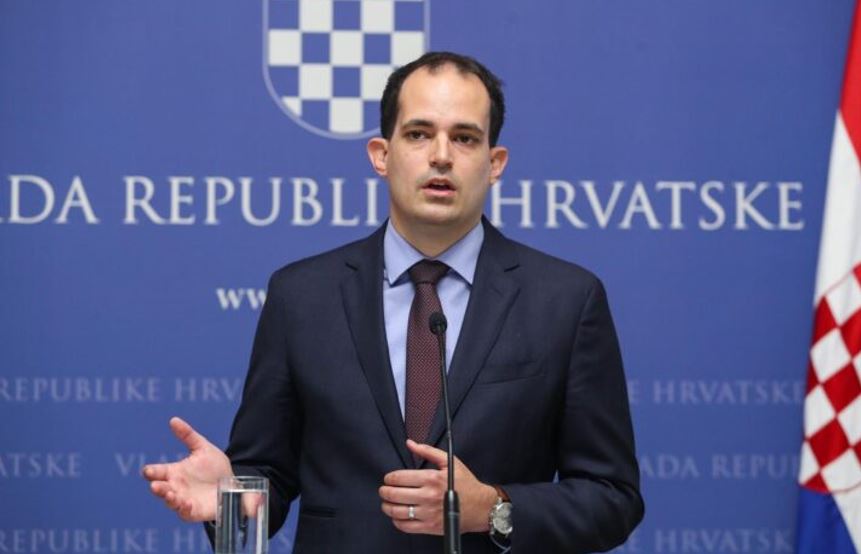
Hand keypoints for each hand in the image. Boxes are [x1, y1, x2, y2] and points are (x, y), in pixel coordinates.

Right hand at [142, 417, 232, 521]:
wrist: (232, 485)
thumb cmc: (214, 468)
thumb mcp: (203, 448)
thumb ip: (188, 435)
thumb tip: (173, 420)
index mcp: (174, 472)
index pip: (157, 472)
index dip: (151, 471)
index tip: (148, 470)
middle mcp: (175, 487)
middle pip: (160, 488)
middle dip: (157, 487)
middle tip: (155, 485)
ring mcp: (182, 500)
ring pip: (170, 501)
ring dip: (168, 498)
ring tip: (169, 494)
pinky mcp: (192, 511)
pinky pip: (185, 512)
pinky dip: (184, 508)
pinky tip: (186, 503)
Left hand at [379, 439, 497, 534]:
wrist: (480, 507)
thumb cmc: (466, 483)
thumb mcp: (449, 462)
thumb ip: (427, 451)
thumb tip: (410, 443)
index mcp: (431, 478)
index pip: (399, 478)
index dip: (388, 478)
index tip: (388, 479)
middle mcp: (428, 496)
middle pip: (394, 495)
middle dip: (384, 491)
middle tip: (384, 490)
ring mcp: (428, 513)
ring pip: (397, 511)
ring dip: (387, 506)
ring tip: (387, 503)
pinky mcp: (430, 527)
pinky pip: (405, 526)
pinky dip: (396, 521)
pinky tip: (398, 515)